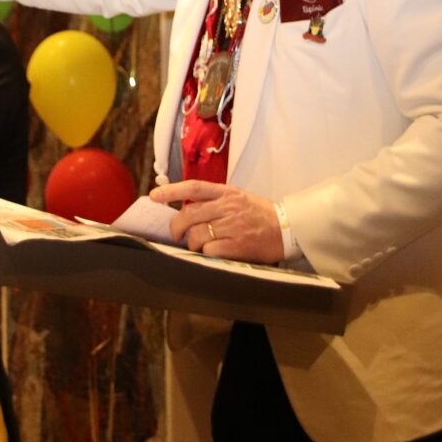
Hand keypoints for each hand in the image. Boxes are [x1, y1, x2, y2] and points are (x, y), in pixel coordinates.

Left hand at [151, 179, 283, 262]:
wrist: (287, 229)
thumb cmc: (260, 215)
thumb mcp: (238, 198)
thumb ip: (214, 200)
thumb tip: (186, 207)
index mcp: (227, 192)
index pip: (193, 187)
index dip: (171, 191)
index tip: (154, 196)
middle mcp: (227, 207)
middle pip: (189, 214)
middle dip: (175, 227)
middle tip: (176, 234)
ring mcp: (232, 226)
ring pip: (196, 234)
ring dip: (192, 243)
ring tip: (200, 245)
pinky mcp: (237, 246)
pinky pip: (208, 251)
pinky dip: (206, 254)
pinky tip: (214, 252)